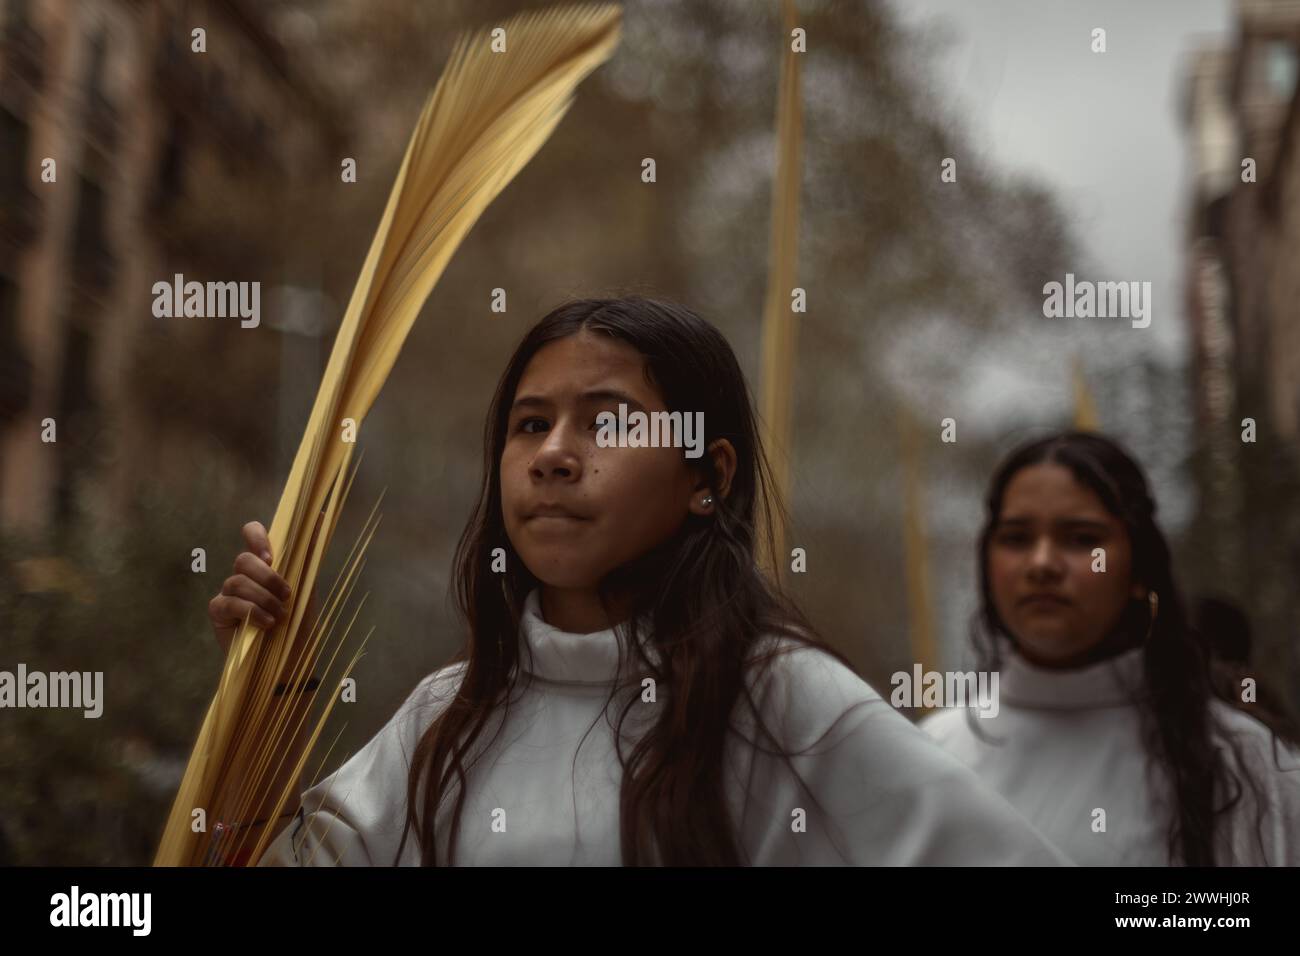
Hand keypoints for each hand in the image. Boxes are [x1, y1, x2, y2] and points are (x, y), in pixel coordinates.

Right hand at [208, 519, 321, 656]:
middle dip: (268, 577)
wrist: (290, 662)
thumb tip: (319, 515)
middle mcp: (244, 575)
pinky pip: (227, 602)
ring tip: (280, 617)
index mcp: (265, 565)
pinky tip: (266, 625)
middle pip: (243, 559)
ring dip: (264, 599)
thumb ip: (309, 552)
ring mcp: (228, 594)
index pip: (252, 534)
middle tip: (287, 595)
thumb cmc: (298, 625)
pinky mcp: (219, 614)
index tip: (271, 556)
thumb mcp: (307, 587)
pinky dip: (250, 611)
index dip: (257, 536)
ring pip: (236, 581)